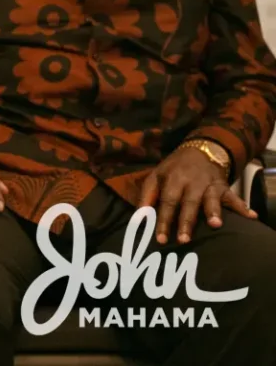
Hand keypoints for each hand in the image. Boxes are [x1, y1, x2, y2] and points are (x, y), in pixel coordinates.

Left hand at [139, 146, 255, 245]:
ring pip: (211, 199)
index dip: (163, 221)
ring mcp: (210, 185)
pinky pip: (234, 197)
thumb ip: (147, 196)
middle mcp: (192, 182)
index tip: (161, 239)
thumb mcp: (156, 176)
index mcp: (173, 180)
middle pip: (188, 203)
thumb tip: (138, 219)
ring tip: (215, 225)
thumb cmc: (174, 169)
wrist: (200, 150)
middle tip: (184, 240)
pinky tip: (251, 216)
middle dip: (186, 221)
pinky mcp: (224, 187)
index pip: (167, 202)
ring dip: (214, 211)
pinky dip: (243, 206)